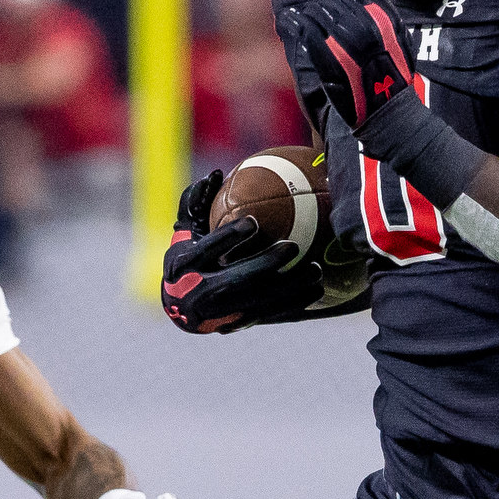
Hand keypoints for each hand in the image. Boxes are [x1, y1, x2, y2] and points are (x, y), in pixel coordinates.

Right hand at [161, 168, 313, 333]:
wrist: (181, 308)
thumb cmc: (187, 258)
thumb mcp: (183, 233)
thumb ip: (194, 205)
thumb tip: (215, 176)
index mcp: (183, 266)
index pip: (205, 250)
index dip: (228, 237)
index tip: (253, 222)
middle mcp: (198, 293)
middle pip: (235, 280)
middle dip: (265, 265)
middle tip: (293, 247)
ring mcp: (219, 313)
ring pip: (257, 301)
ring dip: (288, 287)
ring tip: (315, 271)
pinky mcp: (237, 323)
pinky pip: (269, 314)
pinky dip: (294, 303)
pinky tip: (317, 291)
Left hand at [273, 0, 418, 131]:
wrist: (389, 114)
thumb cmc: (394, 79)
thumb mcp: (398, 40)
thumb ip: (380, 17)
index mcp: (386, 17)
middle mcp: (367, 24)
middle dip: (321, 3)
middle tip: (312, 7)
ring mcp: (347, 42)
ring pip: (318, 12)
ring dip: (306, 12)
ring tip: (297, 14)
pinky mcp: (329, 58)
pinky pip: (307, 32)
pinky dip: (296, 24)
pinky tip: (290, 22)